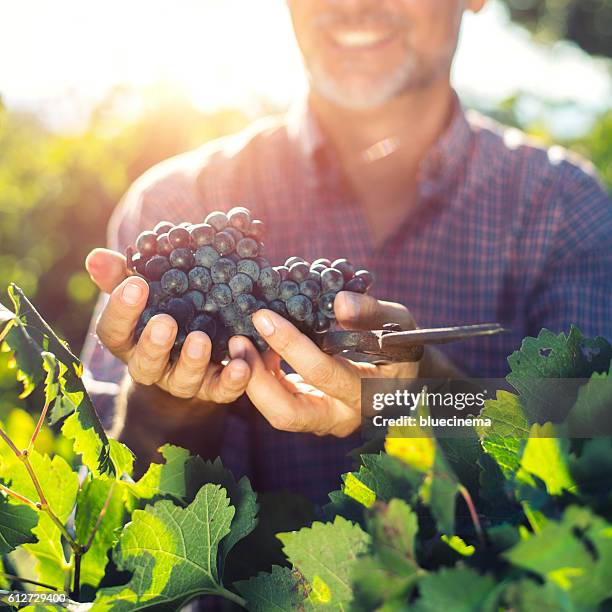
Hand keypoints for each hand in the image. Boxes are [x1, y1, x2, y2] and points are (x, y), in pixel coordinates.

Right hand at [85, 248, 249, 403]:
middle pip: (145, 364)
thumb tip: (96, 257)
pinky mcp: (212, 389)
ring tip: (202, 339)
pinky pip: (221, 390)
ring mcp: (181, 380)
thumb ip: (120, 276)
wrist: (193, 350)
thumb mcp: (143, 293)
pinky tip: (242, 363)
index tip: (136, 284)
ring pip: (182, 380)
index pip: (113, 331)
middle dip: (155, 345)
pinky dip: (232, 379)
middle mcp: (151, 366)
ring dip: (193, 361)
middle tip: (166, 322)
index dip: (121, 310)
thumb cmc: (161, 310)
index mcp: (129, 342)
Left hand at [229, 292, 418, 436]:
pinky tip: (258, 349)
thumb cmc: (401, 344)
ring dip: (253, 379)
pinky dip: (262, 378)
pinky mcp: (311, 415)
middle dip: (257, 378)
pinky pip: (279, 403)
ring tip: (241, 342)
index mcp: (370, 394)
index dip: (291, 344)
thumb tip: (339, 303)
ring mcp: (325, 421)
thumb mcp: (397, 322)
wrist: (403, 375)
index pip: (323, 374)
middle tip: (237, 341)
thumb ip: (372, 312)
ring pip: (278, 413)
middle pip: (288, 413)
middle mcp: (344, 417)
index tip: (264, 316)